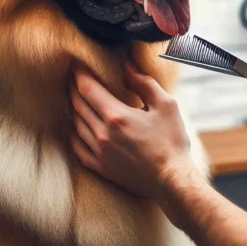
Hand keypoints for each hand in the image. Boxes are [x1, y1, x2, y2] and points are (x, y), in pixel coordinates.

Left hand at [70, 63, 195, 200]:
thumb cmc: (172, 142)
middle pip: (78, 104)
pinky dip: (75, 133)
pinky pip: (78, 147)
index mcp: (116, 116)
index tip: (76, 64)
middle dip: (74, 87)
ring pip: (76, 124)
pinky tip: (77, 127)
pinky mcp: (100, 168)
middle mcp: (102, 133)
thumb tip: (127, 67)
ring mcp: (99, 152)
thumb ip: (144, 83)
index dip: (78, 73)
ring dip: (74, 108)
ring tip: (76, 98)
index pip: (87, 88)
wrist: (172, 181)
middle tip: (74, 77)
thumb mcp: (166, 106)